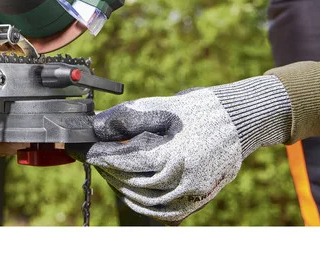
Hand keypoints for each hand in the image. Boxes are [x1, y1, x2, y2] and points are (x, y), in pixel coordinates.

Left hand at [67, 76, 291, 223]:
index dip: (100, 156)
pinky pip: (165, 212)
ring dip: (121, 187)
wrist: (234, 121)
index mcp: (172, 151)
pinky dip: (144, 206)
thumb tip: (94, 128)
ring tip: (109, 172)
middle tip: (94, 159)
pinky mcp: (198, 198)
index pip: (125, 160)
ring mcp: (192, 191)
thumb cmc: (194, 110)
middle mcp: (183, 176)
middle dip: (108, 170)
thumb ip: (124, 119)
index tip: (84, 150)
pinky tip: (130, 194)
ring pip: (145, 199)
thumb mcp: (157, 107)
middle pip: (132, 181)